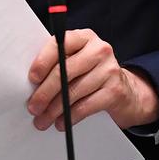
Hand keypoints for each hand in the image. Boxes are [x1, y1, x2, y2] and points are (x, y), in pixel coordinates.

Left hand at [27, 29, 158, 131]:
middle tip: (33, 107)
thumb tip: (33, 82)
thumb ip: (59, 62)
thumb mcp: (77, 60)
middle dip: (45, 92)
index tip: (32, 78)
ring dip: (54, 109)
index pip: (60, 44)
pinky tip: (61, 122)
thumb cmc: (92, 73)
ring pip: (74, 91)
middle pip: (65, 70)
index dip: (43, 61)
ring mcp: (109, 69)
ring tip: (43, 119)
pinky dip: (70, 117)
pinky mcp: (115, 90)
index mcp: (84, 37)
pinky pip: (86, 106)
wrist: (127, 90)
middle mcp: (99, 49)